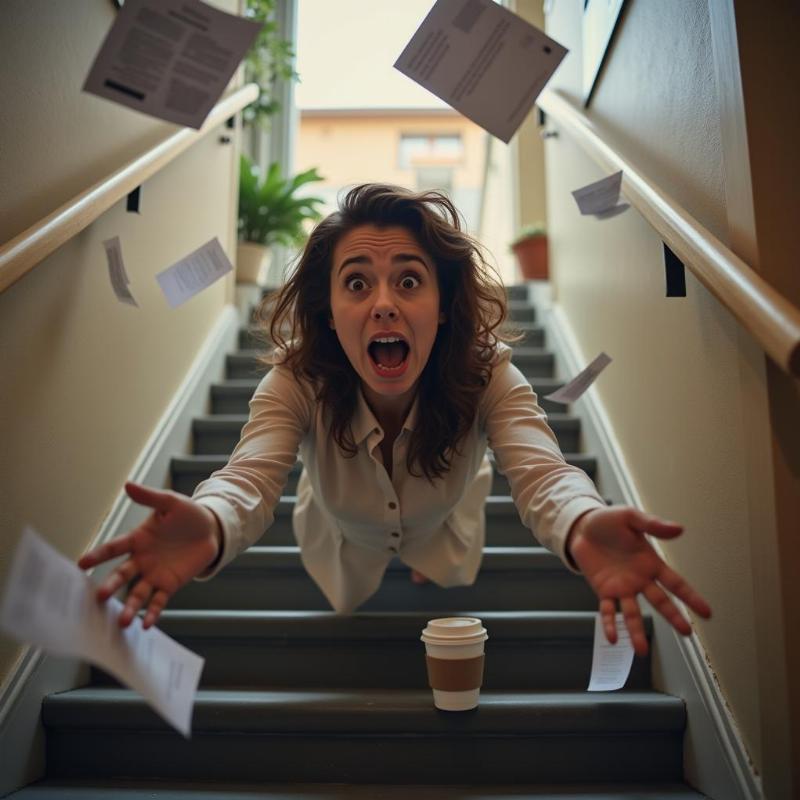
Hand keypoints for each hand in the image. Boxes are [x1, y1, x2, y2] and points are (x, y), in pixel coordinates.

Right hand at [77, 482, 220, 628]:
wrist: (212, 529)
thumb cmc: (188, 515)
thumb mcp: (171, 503)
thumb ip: (150, 497)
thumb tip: (128, 485)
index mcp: (138, 539)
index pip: (114, 547)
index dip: (98, 555)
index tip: (81, 563)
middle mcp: (142, 559)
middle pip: (122, 574)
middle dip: (111, 585)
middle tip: (99, 597)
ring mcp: (154, 574)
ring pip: (138, 592)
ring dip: (130, 607)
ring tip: (123, 621)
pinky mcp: (170, 584)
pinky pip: (159, 601)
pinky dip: (152, 612)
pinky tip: (146, 624)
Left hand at [567, 507, 711, 655]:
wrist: (581, 526)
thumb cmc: (608, 521)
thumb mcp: (631, 518)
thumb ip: (652, 525)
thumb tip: (679, 528)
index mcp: (650, 563)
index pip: (675, 583)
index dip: (690, 597)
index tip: (707, 613)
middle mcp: (639, 579)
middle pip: (659, 602)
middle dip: (673, 617)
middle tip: (687, 633)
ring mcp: (622, 587)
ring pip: (632, 613)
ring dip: (636, 631)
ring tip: (642, 651)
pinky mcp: (603, 590)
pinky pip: (607, 610)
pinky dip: (610, 623)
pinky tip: (612, 638)